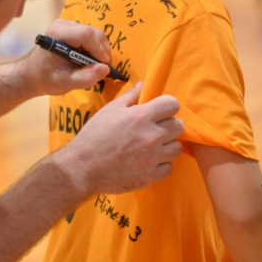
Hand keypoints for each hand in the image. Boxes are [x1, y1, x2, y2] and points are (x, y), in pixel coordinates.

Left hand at [17, 20, 111, 96]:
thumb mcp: (65, 84)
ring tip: (93, 66)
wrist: (33, 74)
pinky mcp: (72, 28)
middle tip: (101, 68)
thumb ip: (85, 78)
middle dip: (102, 51)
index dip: (99, 50)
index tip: (103, 66)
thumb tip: (105, 69)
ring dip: (99, 50)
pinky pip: (92, 35)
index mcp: (57, 35)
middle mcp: (63, 25)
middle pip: (93, 32)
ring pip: (95, 33)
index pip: (86, 35)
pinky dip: (95, 48)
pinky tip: (87, 60)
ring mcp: (68, 25)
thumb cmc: (46, 79)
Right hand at [57, 82, 182, 194]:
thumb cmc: (94, 135)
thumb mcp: (110, 110)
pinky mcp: (151, 176)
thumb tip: (144, 84)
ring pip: (177, 148)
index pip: (173, 104)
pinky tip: (147, 162)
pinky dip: (160, 165)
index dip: (167, 106)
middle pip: (179, 126)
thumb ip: (130, 96)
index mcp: (141, 116)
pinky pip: (169, 168)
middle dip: (168, 125)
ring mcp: (153, 157)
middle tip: (155, 129)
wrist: (83, 167)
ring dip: (167, 146)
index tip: (159, 111)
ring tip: (152, 147)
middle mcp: (151, 135)